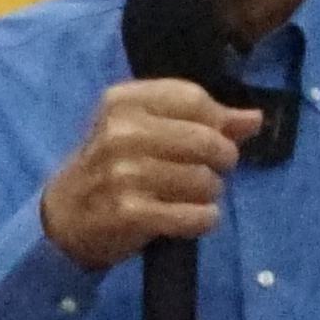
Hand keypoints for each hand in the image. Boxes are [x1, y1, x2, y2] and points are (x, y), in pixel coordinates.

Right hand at [35, 78, 258, 271]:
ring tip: (191, 197)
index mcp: (122, 102)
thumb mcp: (144, 132)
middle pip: (206, 140)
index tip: (216, 138)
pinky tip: (192, 218)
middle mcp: (121, 133)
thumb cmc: (114, 168)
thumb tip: (254, 119)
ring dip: (209, 194)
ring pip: (205, 180)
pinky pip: (195, 216)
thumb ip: (201, 121)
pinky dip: (203, 220)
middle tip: (209, 173)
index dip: (218, 122)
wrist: (65, 217)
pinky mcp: (130, 213)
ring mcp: (124, 174)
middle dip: (221, 160)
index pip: (194, 100)